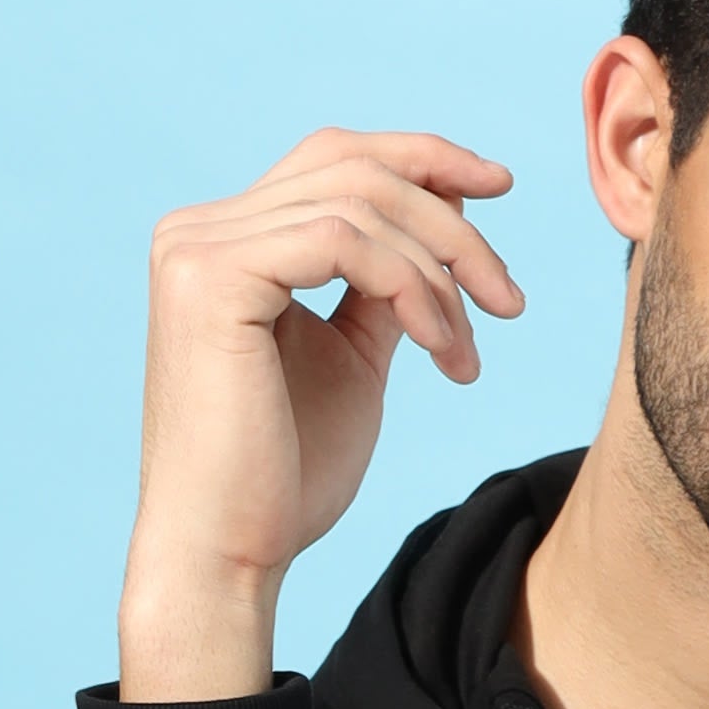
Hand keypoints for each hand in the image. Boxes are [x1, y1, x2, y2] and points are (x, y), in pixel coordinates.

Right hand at [119, 129, 525, 700]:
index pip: (333, 160)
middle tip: (510, 299)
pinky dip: (410, 288)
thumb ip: (384, 289)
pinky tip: (439, 350)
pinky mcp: (212, 279)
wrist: (231, 550)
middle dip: (452, 224)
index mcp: (228, 241)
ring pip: (359, 203)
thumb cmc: (287, 475)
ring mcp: (199, 249)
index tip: (498, 187)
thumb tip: (444, 222)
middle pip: (353, 168)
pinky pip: (343, 243)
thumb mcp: (354, 360)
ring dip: (441, 274)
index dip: (422, 158)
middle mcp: (201, 230)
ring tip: (469, 352)